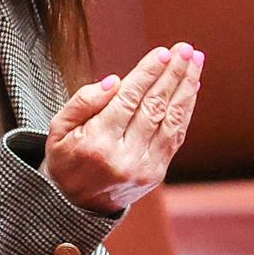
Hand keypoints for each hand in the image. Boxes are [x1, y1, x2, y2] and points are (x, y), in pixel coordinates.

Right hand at [40, 43, 203, 213]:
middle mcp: (124, 157)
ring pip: (171, 121)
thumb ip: (83, 101)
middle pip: (154, 107)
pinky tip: (191, 88)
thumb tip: (115, 81)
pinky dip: (185, 110)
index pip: (129, 100)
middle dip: (173, 74)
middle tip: (185, 49)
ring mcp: (144, 167)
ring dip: (186, 88)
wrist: (75, 205)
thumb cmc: (66, 158)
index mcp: (97, 142)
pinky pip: (175, 136)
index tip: (164, 52)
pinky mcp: (156, 173)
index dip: (148, 74)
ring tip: (195, 61)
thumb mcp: (58, 128)